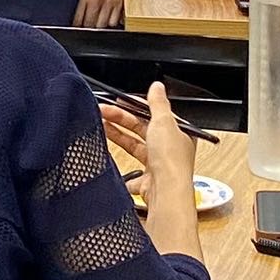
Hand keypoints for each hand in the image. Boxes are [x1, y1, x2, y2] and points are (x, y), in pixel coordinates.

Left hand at [71, 0, 132, 30]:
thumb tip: (78, 15)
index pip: (79, 18)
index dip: (76, 26)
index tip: (75, 29)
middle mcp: (98, 0)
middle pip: (91, 24)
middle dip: (87, 29)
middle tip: (85, 29)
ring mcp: (110, 3)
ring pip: (102, 25)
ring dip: (98, 27)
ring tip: (96, 25)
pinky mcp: (119, 3)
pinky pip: (114, 21)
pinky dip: (110, 23)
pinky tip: (107, 21)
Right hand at [97, 81, 204, 219]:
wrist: (166, 192)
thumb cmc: (171, 160)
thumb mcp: (164, 122)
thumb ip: (158, 103)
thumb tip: (157, 86)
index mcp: (178, 133)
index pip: (154, 114)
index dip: (135, 106)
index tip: (118, 101)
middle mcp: (169, 150)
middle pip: (142, 129)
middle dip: (121, 119)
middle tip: (102, 111)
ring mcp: (158, 166)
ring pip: (134, 147)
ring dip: (117, 136)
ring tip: (101, 126)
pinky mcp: (147, 182)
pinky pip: (131, 174)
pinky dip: (121, 169)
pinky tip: (110, 159)